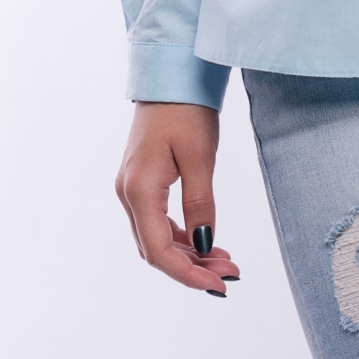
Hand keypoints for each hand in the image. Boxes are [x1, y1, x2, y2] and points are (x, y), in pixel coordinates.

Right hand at [115, 102, 239, 294]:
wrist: (171, 73)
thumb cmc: (186, 109)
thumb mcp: (200, 157)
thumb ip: (200, 204)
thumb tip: (205, 245)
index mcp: (139, 190)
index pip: (159, 251)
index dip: (188, 275)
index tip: (219, 285)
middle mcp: (128, 193)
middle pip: (155, 249)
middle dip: (192, 267)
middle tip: (230, 272)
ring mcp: (131, 186)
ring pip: (156, 237)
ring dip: (188, 253)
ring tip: (225, 259)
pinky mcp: (141, 179)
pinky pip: (157, 220)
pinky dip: (181, 235)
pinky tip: (205, 238)